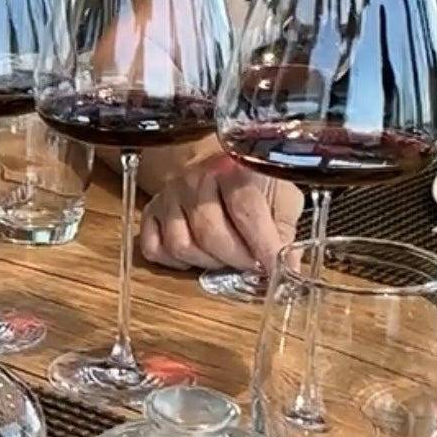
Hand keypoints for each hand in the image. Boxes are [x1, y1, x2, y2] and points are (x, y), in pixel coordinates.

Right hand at [139, 156, 302, 272]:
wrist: (211, 165)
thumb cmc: (251, 183)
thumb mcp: (279, 195)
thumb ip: (284, 228)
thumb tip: (286, 267)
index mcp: (233, 169)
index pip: (247, 214)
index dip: (263, 248)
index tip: (277, 272)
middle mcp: (195, 179)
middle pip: (211, 234)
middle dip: (237, 259)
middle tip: (251, 263)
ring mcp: (168, 196)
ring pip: (182, 246)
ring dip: (207, 262)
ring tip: (224, 255)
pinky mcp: (150, 212)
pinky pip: (155, 249)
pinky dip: (175, 261)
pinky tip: (195, 253)